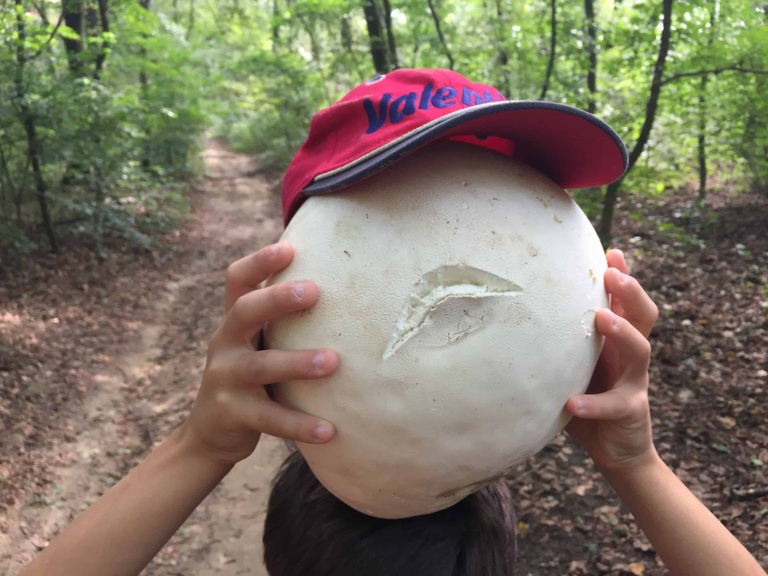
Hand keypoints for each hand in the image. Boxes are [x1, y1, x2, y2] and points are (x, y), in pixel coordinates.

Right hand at [180, 242, 338, 464]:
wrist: (209, 433)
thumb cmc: (249, 376)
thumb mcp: (254, 342)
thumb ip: (278, 318)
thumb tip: (332, 281)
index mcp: (233, 322)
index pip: (238, 280)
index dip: (259, 262)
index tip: (289, 248)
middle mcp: (224, 343)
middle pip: (245, 312)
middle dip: (277, 299)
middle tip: (314, 291)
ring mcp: (225, 379)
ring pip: (260, 366)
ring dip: (297, 363)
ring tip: (333, 362)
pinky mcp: (233, 414)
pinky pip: (270, 419)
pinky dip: (300, 424)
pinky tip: (329, 430)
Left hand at [565, 250, 658, 471]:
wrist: (615, 450)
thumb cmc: (588, 398)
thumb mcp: (573, 366)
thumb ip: (559, 344)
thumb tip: (516, 318)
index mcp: (617, 342)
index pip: (626, 302)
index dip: (623, 276)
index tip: (611, 252)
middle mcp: (630, 356)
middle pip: (644, 315)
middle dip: (630, 291)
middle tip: (612, 274)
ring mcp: (635, 382)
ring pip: (640, 350)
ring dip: (622, 332)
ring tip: (600, 318)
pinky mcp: (631, 411)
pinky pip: (615, 404)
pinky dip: (593, 403)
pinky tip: (571, 402)